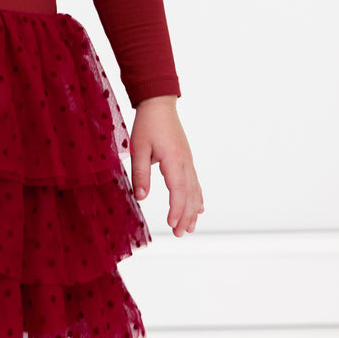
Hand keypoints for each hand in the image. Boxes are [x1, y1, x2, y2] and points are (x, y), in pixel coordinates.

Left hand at [129, 95, 203, 237]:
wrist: (159, 103)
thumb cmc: (147, 124)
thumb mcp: (139, 148)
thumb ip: (140, 173)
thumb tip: (140, 197)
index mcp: (174, 160)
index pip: (178, 191)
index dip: (176, 210)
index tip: (172, 225)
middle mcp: (185, 162)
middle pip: (189, 194)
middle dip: (185, 216)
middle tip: (179, 234)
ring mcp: (188, 160)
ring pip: (194, 190)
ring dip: (193, 210)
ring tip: (189, 228)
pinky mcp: (186, 158)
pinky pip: (195, 181)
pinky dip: (197, 197)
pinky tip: (199, 207)